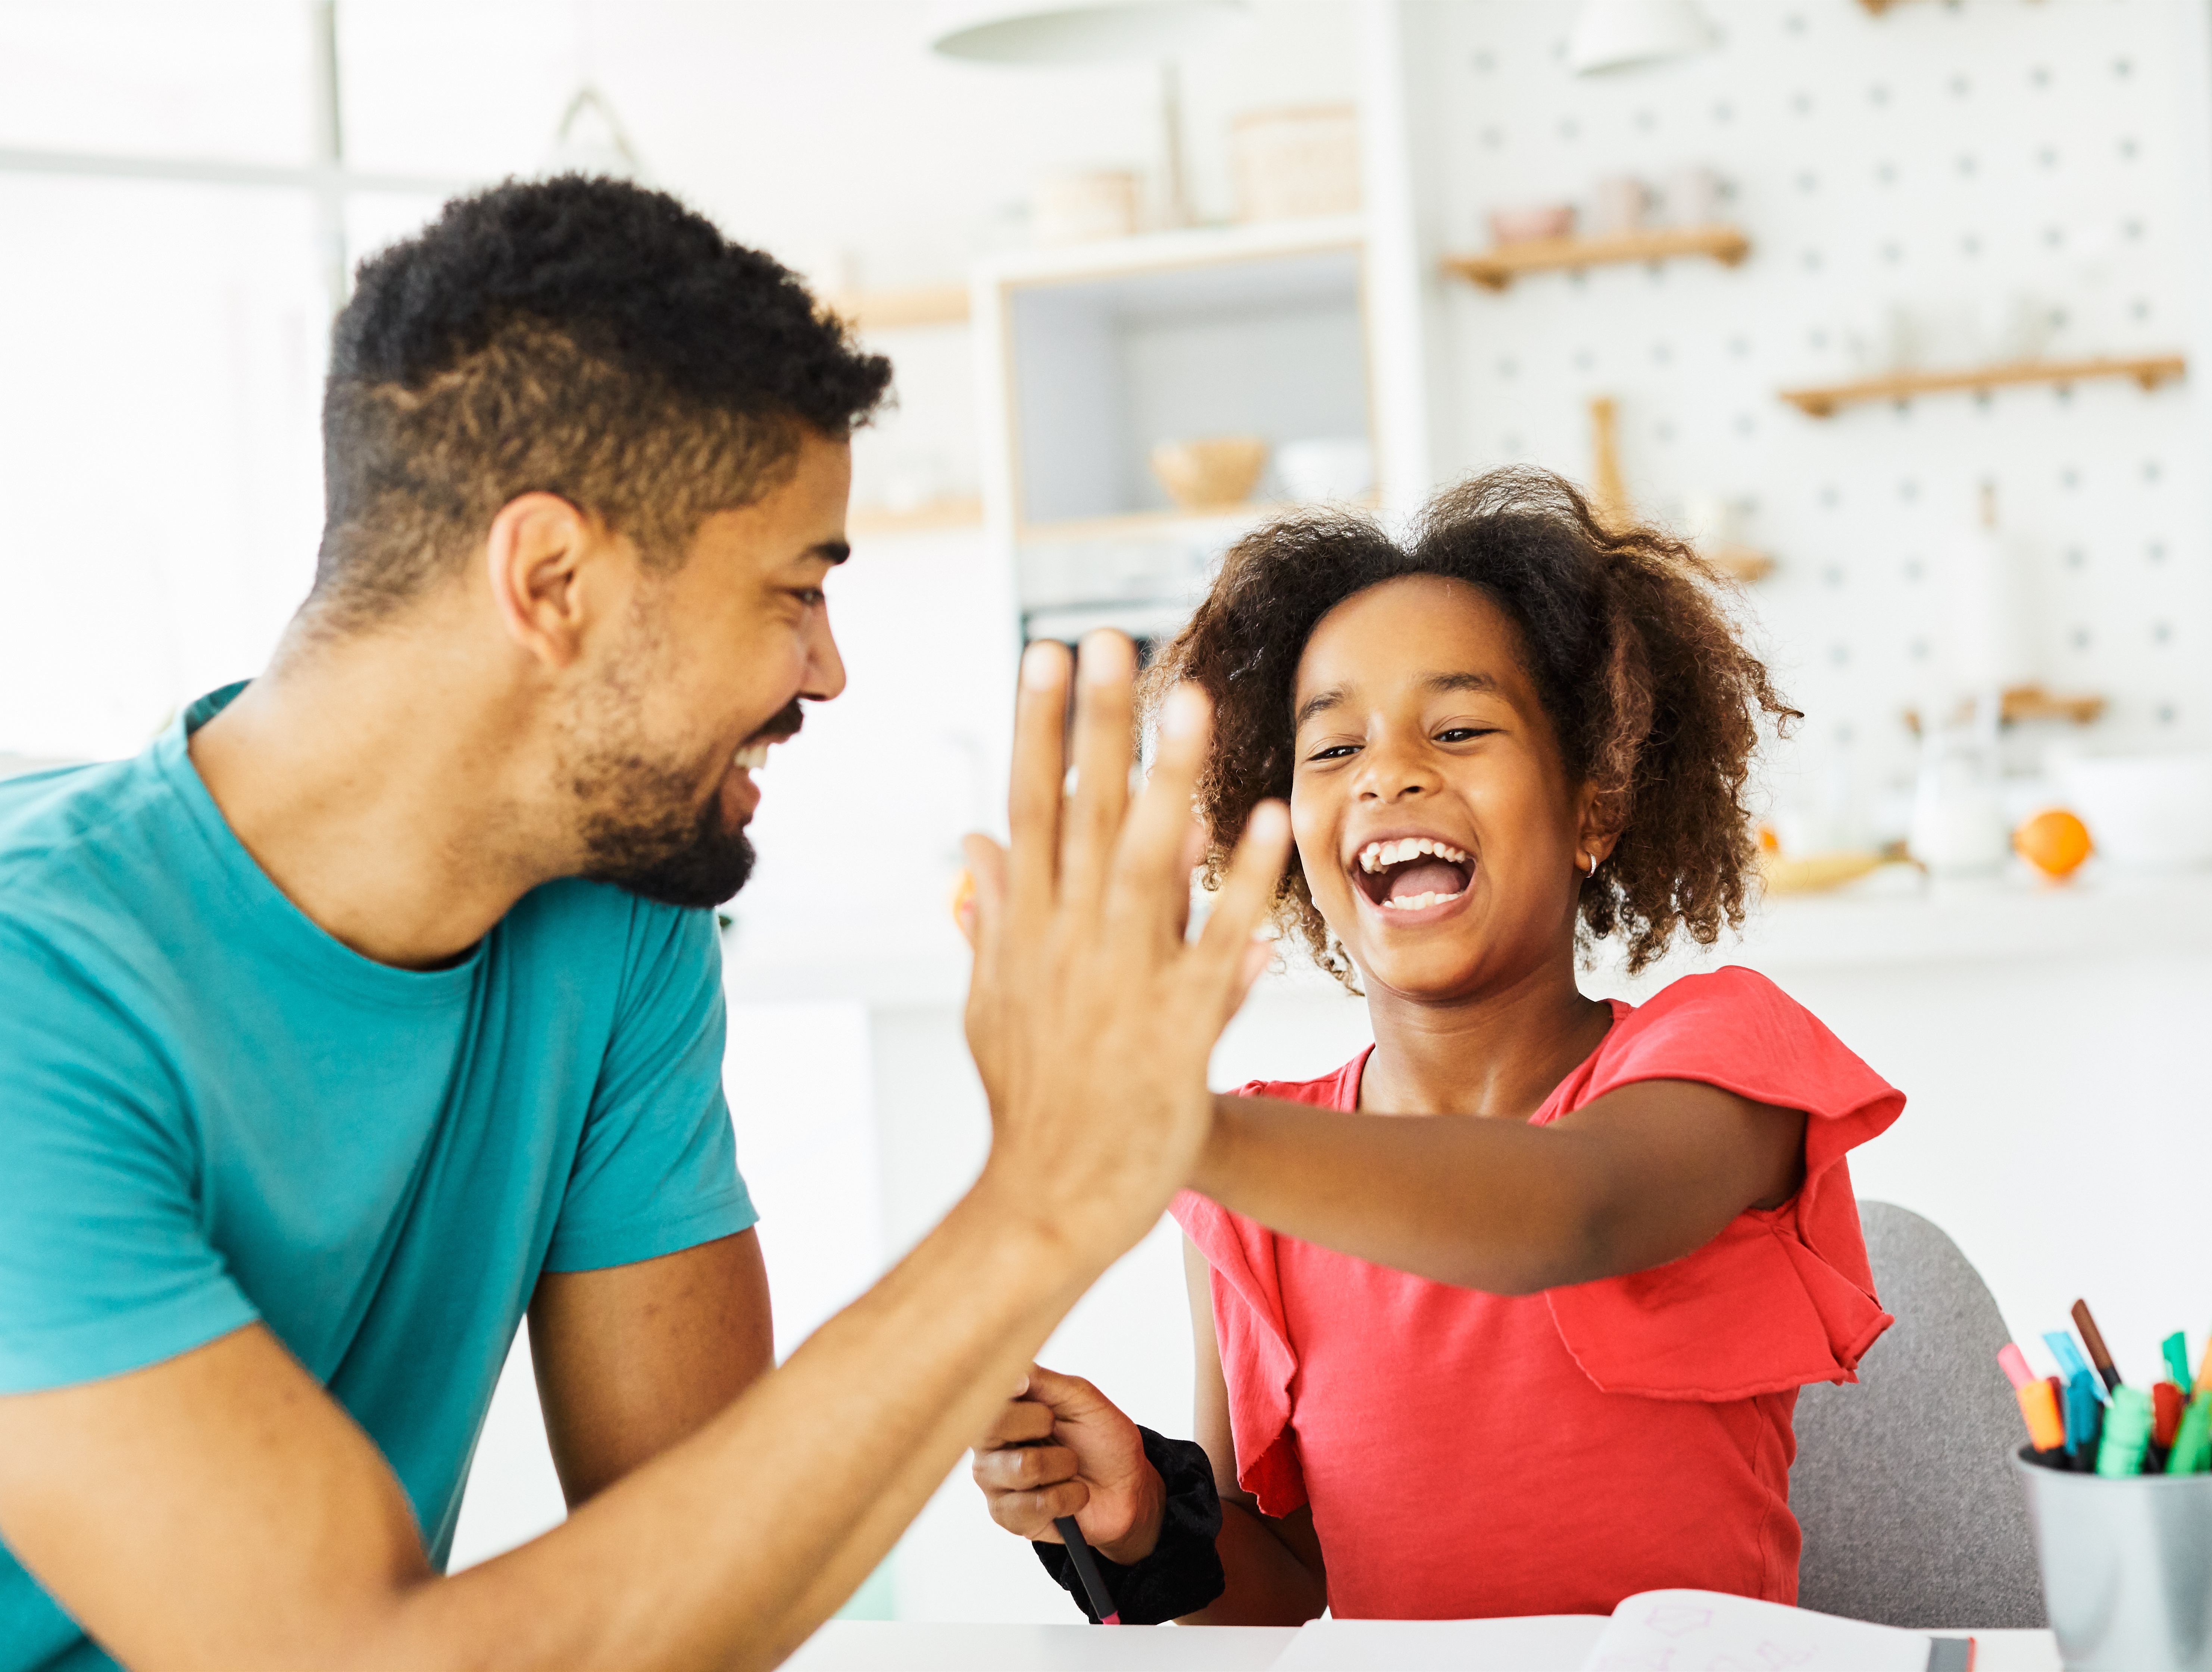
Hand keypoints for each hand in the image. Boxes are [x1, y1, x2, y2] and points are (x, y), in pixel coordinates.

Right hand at [958, 633, 1287, 1269]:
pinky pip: (1213, 942)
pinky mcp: (1174, 1029)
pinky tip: (1258, 822)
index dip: (1037, 728)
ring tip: (1189, 701)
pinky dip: (1236, 884)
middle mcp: (1067, 943)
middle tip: (1110, 638)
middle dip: (1096, 723)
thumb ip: (988, 918)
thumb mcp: (990, 1004)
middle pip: (1083, 813)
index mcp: (1024, 932)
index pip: (1028, 806)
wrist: (1048, 1203)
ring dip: (1166, 778)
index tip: (1047, 654)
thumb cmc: (1027, 1104)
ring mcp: (1120, 983)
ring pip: (1146, 862)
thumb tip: (972, 843)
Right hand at [971, 1364, 1163, 1563]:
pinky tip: (1072, 1494)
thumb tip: (1013, 1372)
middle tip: (1057, 1428)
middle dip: (1041, 1423)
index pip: (985, 1394)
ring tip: (1071, 1466)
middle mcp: (990, 1446)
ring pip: (1023, 1467)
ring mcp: (995, 1483)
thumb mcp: (1081, 1398)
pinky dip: (1069, 1496)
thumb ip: (1044, 1382)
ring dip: (1064, 1465)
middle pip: (992, 1427)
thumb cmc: (1101, 1439)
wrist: (1127, 1488)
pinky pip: (1038, 1505)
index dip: (1002, 1389)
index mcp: (1003, 1411)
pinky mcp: (1009, 1517)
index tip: (1023, 1386)